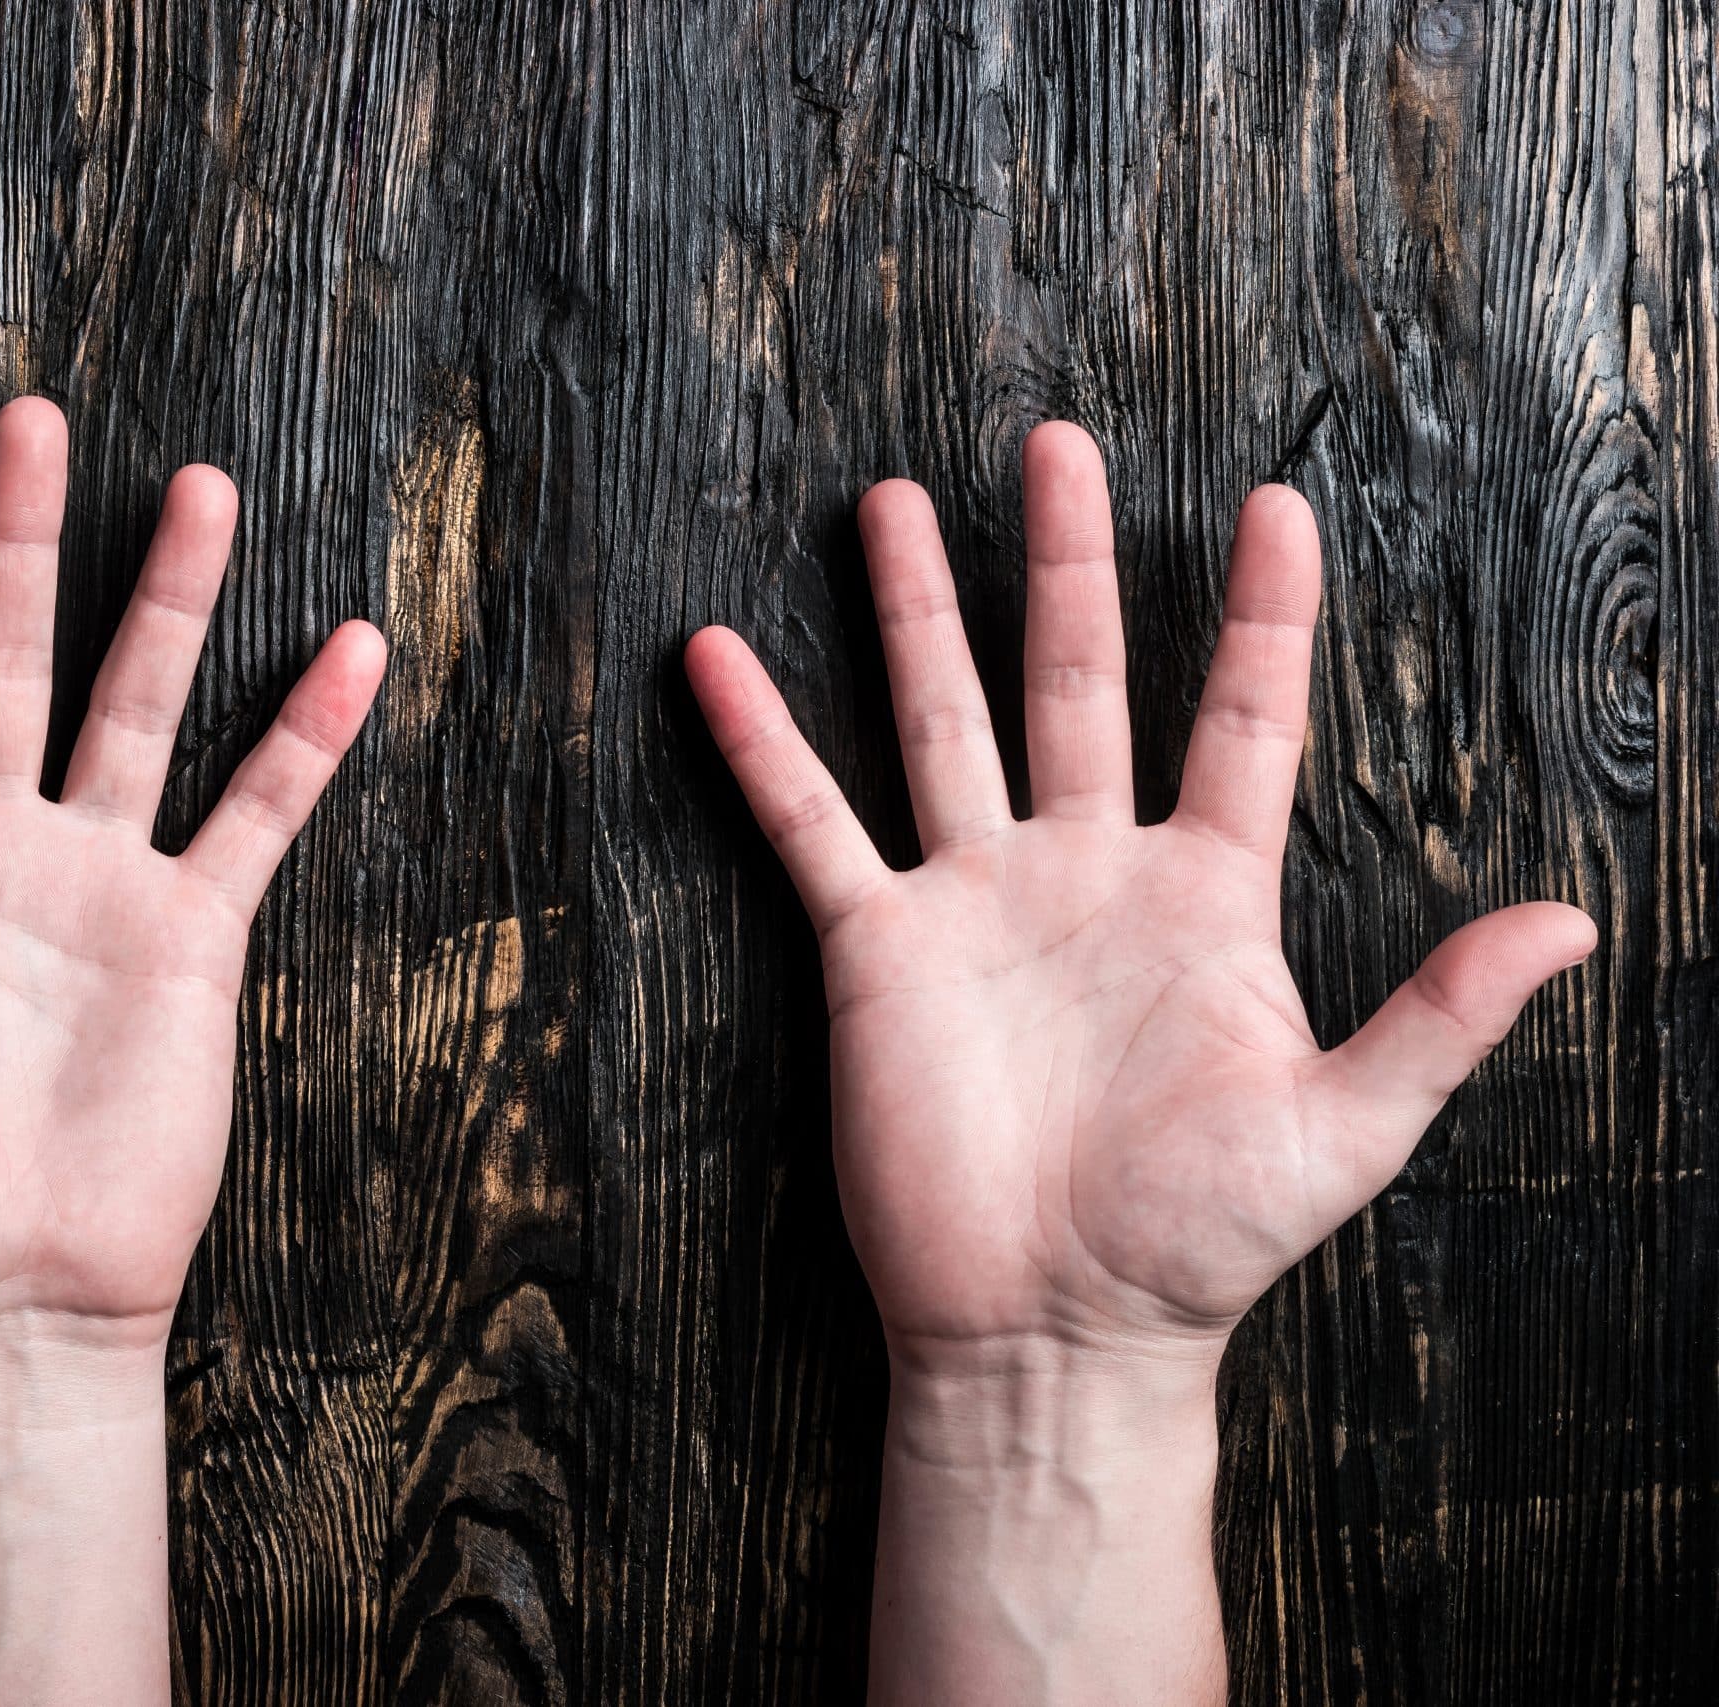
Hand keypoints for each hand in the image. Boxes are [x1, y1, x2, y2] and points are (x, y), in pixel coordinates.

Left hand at [0, 398, 387, 1350]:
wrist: (0, 1304)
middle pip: (2, 658)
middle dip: (18, 539)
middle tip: (30, 419)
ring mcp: (93, 884)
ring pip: (137, 707)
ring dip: (170, 600)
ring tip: (200, 487)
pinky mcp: (187, 937)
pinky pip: (256, 817)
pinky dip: (302, 739)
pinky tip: (350, 653)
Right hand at [688, 423, 1592, 1373]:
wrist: (1053, 1330)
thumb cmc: (1202, 1242)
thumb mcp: (1346, 1130)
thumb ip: (1440, 1014)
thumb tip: (1575, 920)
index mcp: (1205, 897)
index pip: (1242, 719)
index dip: (1264, 613)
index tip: (1275, 503)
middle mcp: (1086, 872)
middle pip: (1078, 679)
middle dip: (1069, 561)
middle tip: (1056, 443)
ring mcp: (976, 901)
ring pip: (941, 719)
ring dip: (918, 611)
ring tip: (894, 502)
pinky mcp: (878, 951)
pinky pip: (812, 824)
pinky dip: (763, 743)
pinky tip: (718, 658)